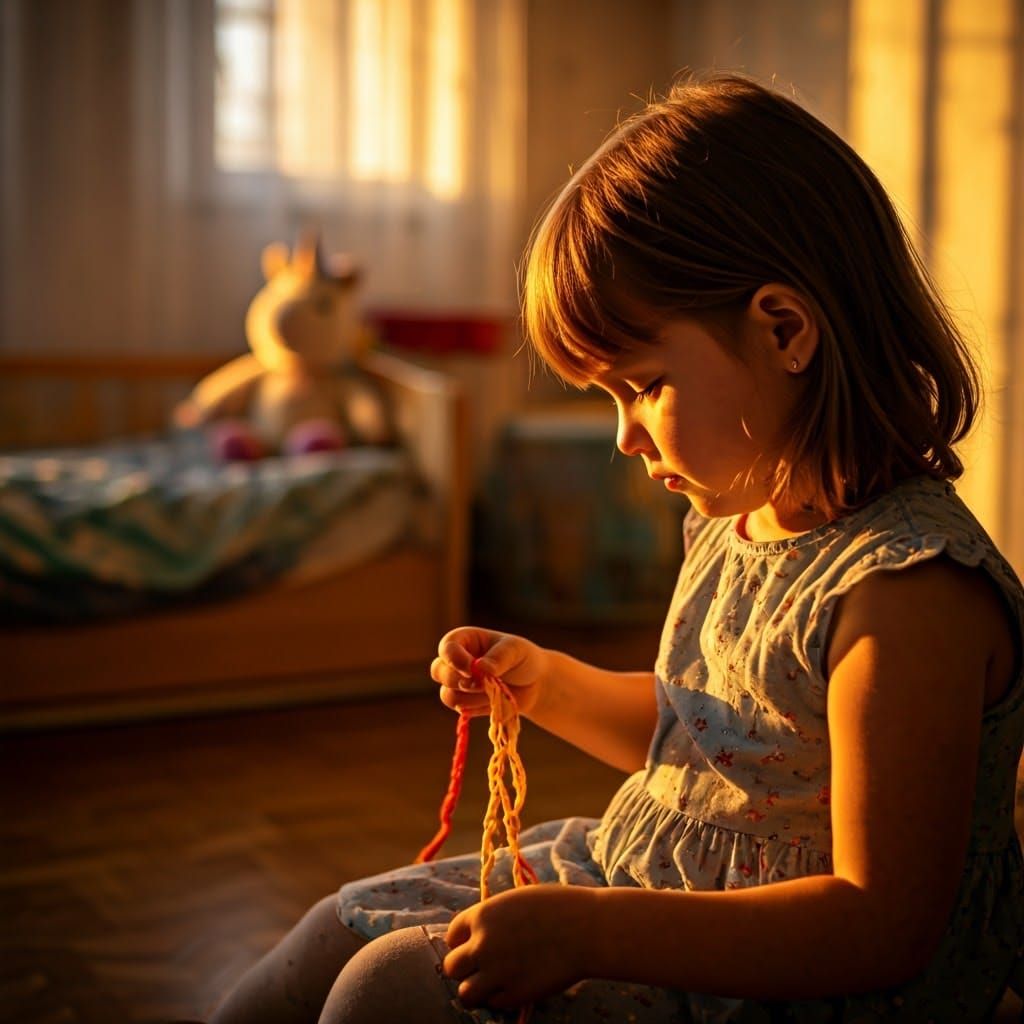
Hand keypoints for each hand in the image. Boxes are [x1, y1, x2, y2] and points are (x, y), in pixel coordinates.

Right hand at [431, 626, 549, 719]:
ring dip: (473, 696)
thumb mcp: (515, 650)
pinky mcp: (465, 704)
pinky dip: (479, 707)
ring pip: (448, 695)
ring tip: (495, 689)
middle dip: (458, 680)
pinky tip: (493, 699)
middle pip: (438, 672)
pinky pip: (462, 710)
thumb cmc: (522, 658)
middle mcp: (456, 662)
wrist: (534, 683)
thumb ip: (499, 657)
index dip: (455, 659)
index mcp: (464, 640)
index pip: (446, 647)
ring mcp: (458, 684)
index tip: (473, 668)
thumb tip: (481, 667)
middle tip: (483, 682)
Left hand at [442, 886, 596, 1008]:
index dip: (463, 941)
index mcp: (482, 915)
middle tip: (481, 967)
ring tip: (490, 984)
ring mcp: (497, 972)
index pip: (452, 934)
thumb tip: (476, 935)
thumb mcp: (517, 900)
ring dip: (475, 990)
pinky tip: (514, 987)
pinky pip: (494, 1004)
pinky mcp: (515, 995)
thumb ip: (493, 918)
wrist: (587, 929)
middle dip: (465, 967)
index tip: (476, 944)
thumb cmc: (557, 907)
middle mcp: (483, 944)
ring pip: (465, 993)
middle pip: (452, 966)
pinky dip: (500, 999)